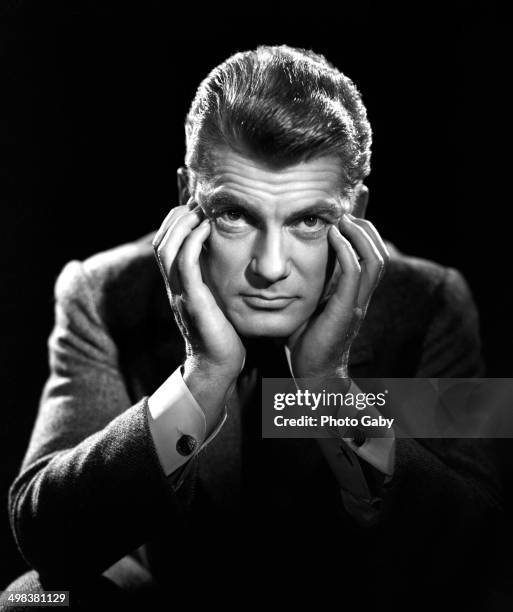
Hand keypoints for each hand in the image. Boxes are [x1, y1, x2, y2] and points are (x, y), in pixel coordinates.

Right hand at [152, 201, 245, 430]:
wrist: (219, 367)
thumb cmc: (223, 332)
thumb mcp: (216, 300)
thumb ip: (213, 279)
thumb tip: (224, 257)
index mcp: (178, 284)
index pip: (166, 242)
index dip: (176, 220)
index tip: (196, 204)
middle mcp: (173, 286)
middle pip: (161, 240)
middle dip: (177, 215)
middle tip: (199, 200)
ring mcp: (180, 293)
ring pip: (167, 248)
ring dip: (182, 223)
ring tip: (201, 207)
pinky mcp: (192, 302)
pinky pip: (185, 265)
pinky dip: (192, 241)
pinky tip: (207, 227)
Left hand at [287, 213, 388, 379]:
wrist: (313, 373)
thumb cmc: (306, 341)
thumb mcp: (308, 306)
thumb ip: (309, 286)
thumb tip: (289, 266)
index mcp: (354, 294)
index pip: (367, 255)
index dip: (366, 230)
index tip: (358, 204)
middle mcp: (361, 296)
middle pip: (379, 253)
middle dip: (367, 227)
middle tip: (349, 209)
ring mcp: (357, 303)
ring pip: (375, 260)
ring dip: (361, 235)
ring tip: (344, 218)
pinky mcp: (347, 310)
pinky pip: (355, 274)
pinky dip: (347, 251)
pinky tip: (334, 236)